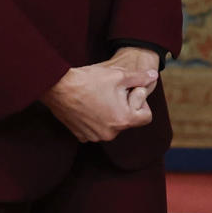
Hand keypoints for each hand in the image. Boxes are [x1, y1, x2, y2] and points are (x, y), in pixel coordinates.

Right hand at [41, 58, 157, 140]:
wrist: (57, 87)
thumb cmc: (89, 80)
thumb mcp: (119, 75)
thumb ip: (139, 78)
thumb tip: (154, 76)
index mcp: (123, 120)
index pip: (146, 117)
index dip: (140, 102)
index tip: (129, 91)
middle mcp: (110, 133)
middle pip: (128, 120)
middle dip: (125, 106)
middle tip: (112, 91)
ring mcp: (94, 136)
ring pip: (112, 125)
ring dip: (110, 112)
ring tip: (99, 96)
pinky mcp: (81, 136)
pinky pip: (96, 129)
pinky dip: (96, 119)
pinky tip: (88, 104)